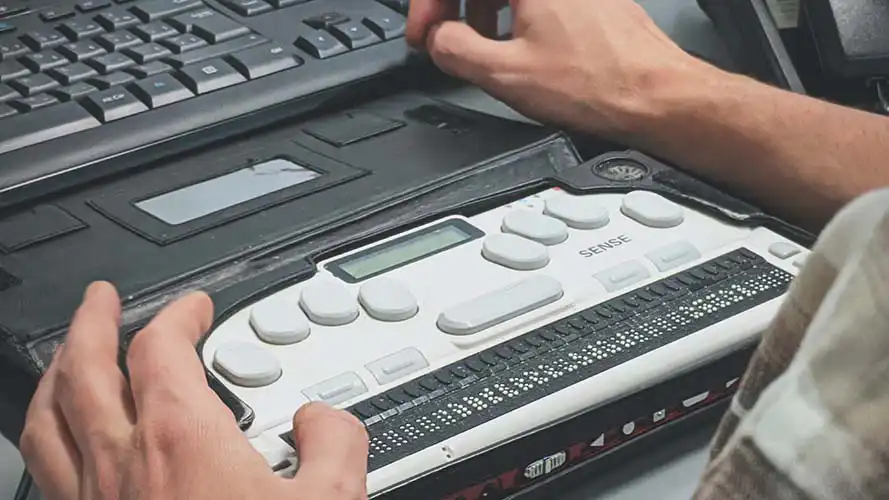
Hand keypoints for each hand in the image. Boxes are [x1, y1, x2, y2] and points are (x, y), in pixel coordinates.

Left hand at [20, 281, 368, 499]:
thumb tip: (321, 418)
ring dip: (58, 372)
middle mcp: (124, 464)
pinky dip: (49, 432)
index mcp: (183, 440)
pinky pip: (45, 468)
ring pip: (50, 417)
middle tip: (102, 299)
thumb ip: (336, 441)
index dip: (179, 315)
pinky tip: (63, 438)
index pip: (162, 348)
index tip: (196, 308)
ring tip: (70, 354)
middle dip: (93, 323)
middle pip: (86, 368)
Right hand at [406, 0, 712, 138]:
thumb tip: (439, 38)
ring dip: (482, 8)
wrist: (658, 96)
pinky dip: (513, 11)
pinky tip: (515, 44)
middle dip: (453, 6)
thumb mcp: (505, 75)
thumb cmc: (600, 84)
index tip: (423, 34)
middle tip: (440, 38)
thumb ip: (455, 49)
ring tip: (478, 45)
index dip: (428, 4)